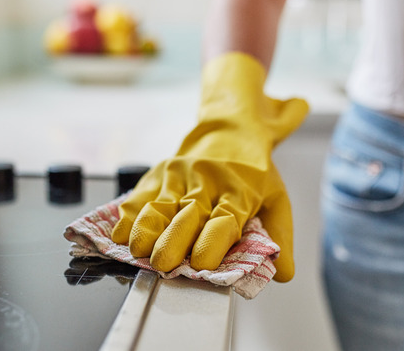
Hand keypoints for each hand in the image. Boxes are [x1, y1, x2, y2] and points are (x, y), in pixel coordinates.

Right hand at [111, 53, 307, 281]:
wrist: (230, 128)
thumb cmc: (253, 171)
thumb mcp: (276, 197)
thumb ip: (278, 236)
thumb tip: (283, 275)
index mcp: (239, 191)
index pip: (225, 219)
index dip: (212, 241)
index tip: (202, 263)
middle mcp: (207, 182)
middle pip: (188, 214)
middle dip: (173, 241)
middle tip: (164, 264)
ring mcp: (180, 176)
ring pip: (160, 205)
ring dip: (146, 229)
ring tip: (138, 252)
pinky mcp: (160, 173)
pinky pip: (140, 196)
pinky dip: (128, 216)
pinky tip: (120, 235)